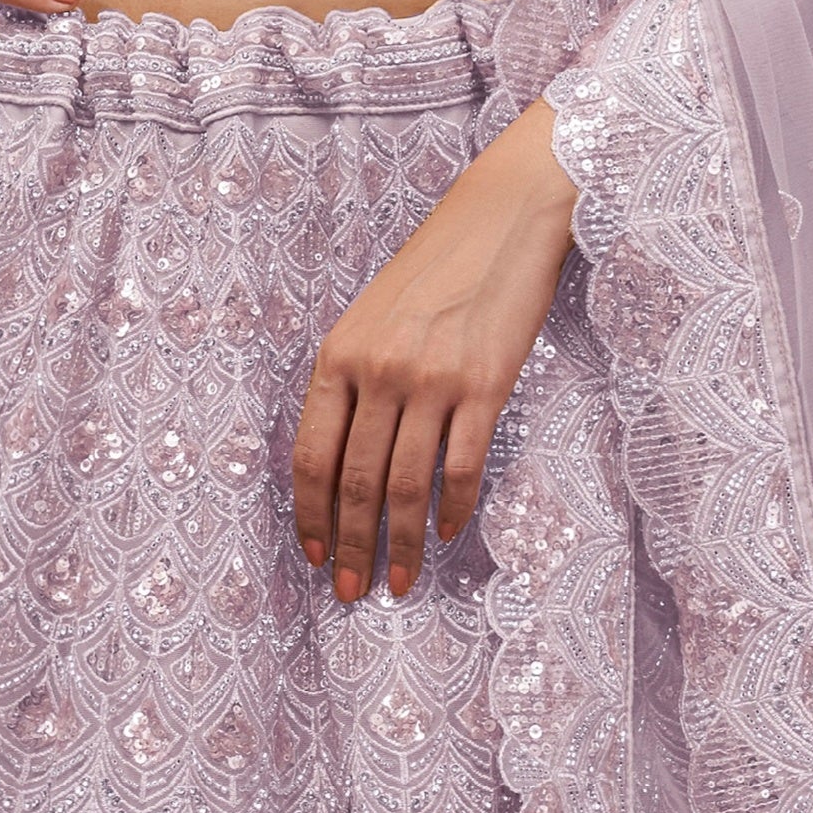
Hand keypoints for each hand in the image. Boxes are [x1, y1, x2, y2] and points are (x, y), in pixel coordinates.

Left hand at [292, 104, 578, 599]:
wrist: (501, 221)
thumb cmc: (435, 269)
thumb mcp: (372, 317)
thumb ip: (353, 381)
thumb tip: (344, 462)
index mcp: (339, 355)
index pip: (312, 456)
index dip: (310, 515)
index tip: (313, 556)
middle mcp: (379, 370)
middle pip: (355, 481)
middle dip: (350, 546)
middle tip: (351, 591)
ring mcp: (432, 379)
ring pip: (404, 485)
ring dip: (399, 543)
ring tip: (399, 580)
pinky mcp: (484, 385)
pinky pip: (462, 466)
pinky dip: (453, 508)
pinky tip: (448, 532)